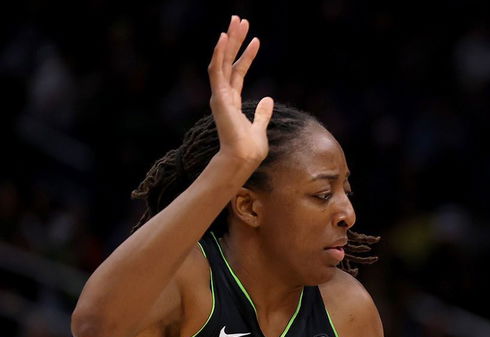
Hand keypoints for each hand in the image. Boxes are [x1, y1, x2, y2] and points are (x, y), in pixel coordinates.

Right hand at [207, 16, 272, 169]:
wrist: (243, 159)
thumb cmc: (250, 148)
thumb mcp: (259, 127)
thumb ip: (262, 113)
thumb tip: (268, 99)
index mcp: (231, 100)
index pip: (238, 71)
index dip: (246, 55)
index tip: (255, 39)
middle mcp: (223, 94)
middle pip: (228, 60)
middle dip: (234, 40)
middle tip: (239, 19)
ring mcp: (219, 95)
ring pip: (222, 60)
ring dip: (229, 40)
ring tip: (236, 21)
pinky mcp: (219, 97)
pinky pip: (217, 70)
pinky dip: (219, 53)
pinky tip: (224, 37)